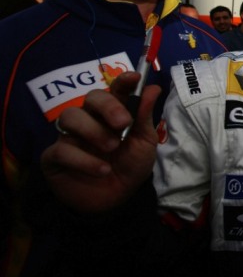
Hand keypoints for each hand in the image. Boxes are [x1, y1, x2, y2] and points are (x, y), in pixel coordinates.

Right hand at [41, 72, 159, 212]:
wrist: (117, 199)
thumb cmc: (130, 166)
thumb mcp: (144, 143)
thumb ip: (144, 116)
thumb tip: (153, 88)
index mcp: (113, 112)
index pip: (114, 89)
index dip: (122, 81)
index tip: (134, 78)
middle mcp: (89, 119)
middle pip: (90, 97)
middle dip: (108, 106)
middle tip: (123, 123)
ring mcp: (69, 137)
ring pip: (70, 117)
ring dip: (93, 131)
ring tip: (112, 148)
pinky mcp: (54, 158)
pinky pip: (61, 150)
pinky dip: (84, 160)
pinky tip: (102, 170)